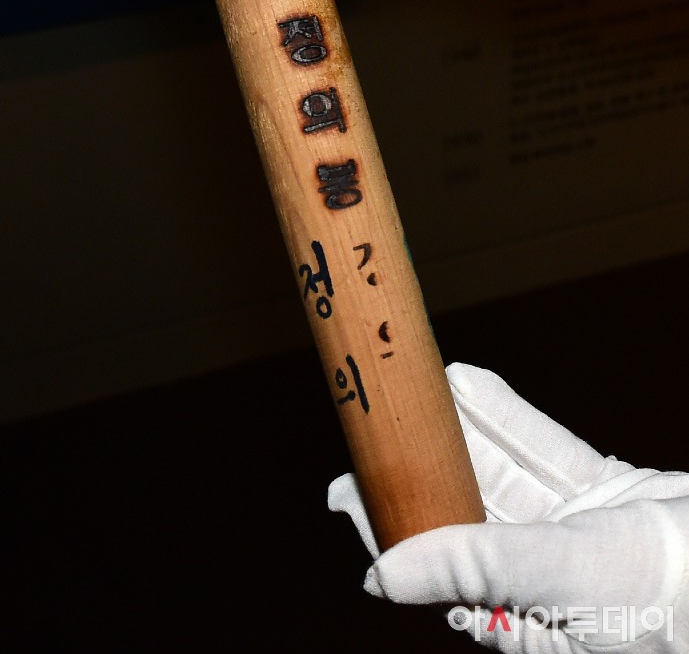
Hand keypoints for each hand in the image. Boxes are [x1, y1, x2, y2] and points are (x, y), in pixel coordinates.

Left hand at [329, 364, 688, 649]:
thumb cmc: (669, 597)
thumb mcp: (560, 577)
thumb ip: (473, 567)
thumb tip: (382, 577)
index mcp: (523, 621)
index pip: (438, 568)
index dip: (393, 528)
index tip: (349, 489)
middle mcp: (543, 579)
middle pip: (464, 514)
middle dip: (421, 468)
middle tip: (373, 429)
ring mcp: (576, 536)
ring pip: (502, 475)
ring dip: (462, 430)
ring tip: (417, 387)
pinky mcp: (605, 498)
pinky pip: (546, 452)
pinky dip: (510, 417)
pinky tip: (471, 383)